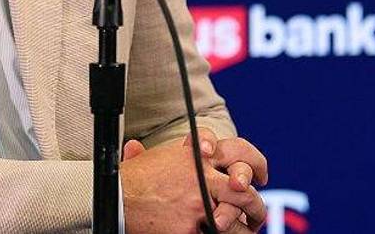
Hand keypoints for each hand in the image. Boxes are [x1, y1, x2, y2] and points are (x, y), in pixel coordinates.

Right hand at [121, 130, 266, 233]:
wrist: (118, 197)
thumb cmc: (129, 178)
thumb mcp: (144, 158)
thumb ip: (149, 154)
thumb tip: (135, 148)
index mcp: (195, 158)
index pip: (236, 153)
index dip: (252, 165)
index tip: (256, 178)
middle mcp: (202, 178)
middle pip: (244, 191)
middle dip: (255, 206)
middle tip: (257, 214)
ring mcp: (199, 204)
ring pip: (235, 219)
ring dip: (242, 229)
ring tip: (246, 232)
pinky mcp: (191, 227)